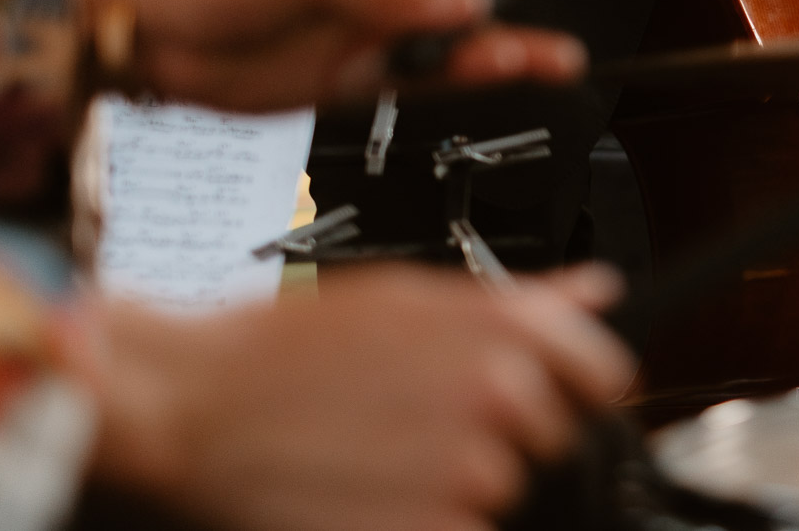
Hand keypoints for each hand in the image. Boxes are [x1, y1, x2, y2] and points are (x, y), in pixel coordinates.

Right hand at [91, 264, 634, 530]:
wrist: (196, 402)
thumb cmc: (290, 345)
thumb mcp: (410, 295)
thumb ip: (520, 300)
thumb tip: (596, 291)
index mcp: (500, 331)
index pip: (603, 374)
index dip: (578, 385)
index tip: (553, 393)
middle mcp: (496, 397)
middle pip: (554, 437)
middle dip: (508, 431)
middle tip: (427, 418)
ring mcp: (465, 471)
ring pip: (504, 488)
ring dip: (459, 480)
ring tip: (385, 449)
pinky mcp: (428, 530)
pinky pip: (462, 530)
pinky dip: (426, 520)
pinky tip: (373, 488)